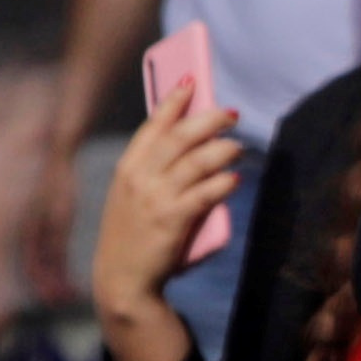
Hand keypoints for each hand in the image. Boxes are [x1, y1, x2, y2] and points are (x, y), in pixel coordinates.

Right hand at [94, 87, 248, 318]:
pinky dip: (223, 182)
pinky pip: (205, 194)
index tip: (191, 81)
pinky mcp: (172, 220)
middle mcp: (139, 178)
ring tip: (238, 146)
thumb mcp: (132, 196)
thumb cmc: (133, 235)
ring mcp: (155, 198)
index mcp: (127, 168)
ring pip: (196, 161)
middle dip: (208, 119)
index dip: (173, 100)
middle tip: (231, 114)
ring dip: (222, 149)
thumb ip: (154, 171)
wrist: (122, 280)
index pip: (153, 125)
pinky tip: (235, 178)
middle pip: (179, 137)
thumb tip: (192, 143)